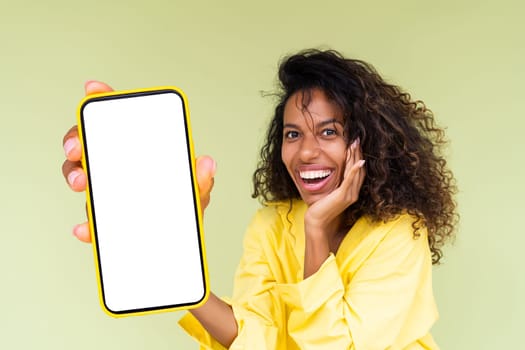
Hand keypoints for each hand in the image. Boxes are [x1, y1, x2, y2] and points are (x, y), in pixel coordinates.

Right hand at [62, 81, 215, 242]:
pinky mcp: (102, 220)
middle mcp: (120, 167)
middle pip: (89, 143)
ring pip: (81, 176)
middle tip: (78, 148)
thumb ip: (201, 180)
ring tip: (83, 183)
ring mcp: (108, 191)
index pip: (120, 120)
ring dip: (75, 176)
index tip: (94, 89)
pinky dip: (86, 225)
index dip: (104, 100)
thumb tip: (207, 163)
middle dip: (77, 140)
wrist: (177, 246)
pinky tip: (86, 228)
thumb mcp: (195, 193)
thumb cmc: (182, 210)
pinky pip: (89, 220)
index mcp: (142, 153)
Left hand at [304, 138, 365, 236]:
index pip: (358, 171)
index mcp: (351, 192)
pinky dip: (354, 171)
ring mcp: (349, 195)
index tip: (355, 144)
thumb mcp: (330, 192)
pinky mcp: (342, 196)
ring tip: (355, 144)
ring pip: (356, 172)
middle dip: (358, 153)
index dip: (358, 156)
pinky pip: (350, 181)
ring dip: (356, 157)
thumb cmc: (321, 206)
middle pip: (359, 170)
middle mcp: (353, 193)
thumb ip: (336, 183)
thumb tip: (334, 170)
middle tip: (357, 139)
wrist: (317, 221)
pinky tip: (357, 162)